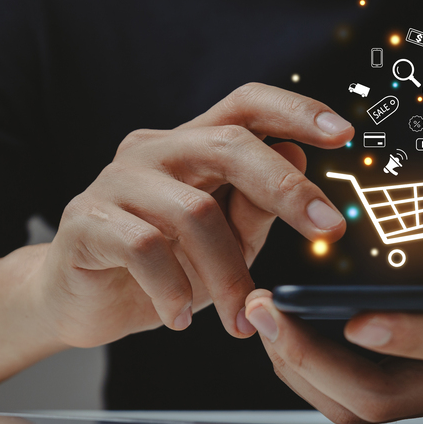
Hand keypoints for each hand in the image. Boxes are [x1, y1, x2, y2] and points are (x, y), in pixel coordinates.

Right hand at [34, 83, 353, 348]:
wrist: (79, 301)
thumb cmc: (162, 268)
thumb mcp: (226, 244)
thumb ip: (256, 206)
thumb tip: (298, 156)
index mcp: (193, 145)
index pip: (246, 104)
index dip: (296, 110)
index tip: (343, 134)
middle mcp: (154, 150)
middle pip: (229, 145)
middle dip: (287, 188)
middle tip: (329, 231)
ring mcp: (116, 181)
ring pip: (194, 212)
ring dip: (227, 273)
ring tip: (239, 318)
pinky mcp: (86, 221)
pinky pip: (144, 248)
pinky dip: (172, 289)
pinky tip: (180, 317)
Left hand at [243, 217, 422, 423]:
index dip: (402, 336)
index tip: (352, 316)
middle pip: (380, 397)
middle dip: (313, 360)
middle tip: (268, 312)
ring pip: (358, 406)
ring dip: (301, 370)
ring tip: (264, 319)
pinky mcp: (417, 392)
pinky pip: (355, 398)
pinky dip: (312, 372)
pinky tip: (286, 333)